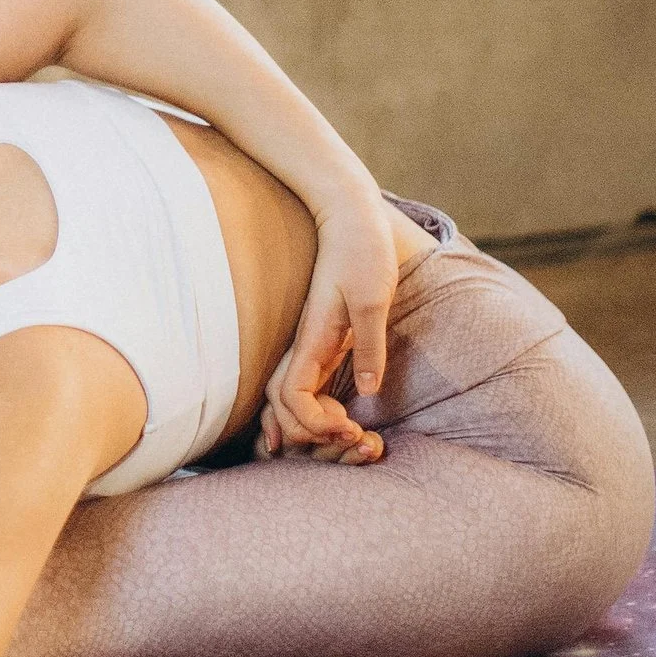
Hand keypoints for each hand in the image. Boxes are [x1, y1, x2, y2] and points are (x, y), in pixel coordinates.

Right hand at [259, 197, 398, 463]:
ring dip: (311, 426)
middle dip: (310, 435)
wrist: (350, 217)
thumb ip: (369, 346)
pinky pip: (305, 386)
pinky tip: (334, 421)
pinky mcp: (321, 340)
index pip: (293, 398)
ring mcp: (310, 345)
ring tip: (348, 435)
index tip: (350, 427)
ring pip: (289, 400)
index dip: (315, 423)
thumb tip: (367, 393)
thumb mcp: (372, 299)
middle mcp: (304, 347)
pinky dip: (312, 411)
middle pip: (283, 408)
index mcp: (313, 340)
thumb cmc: (362, 252)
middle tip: (354, 439)